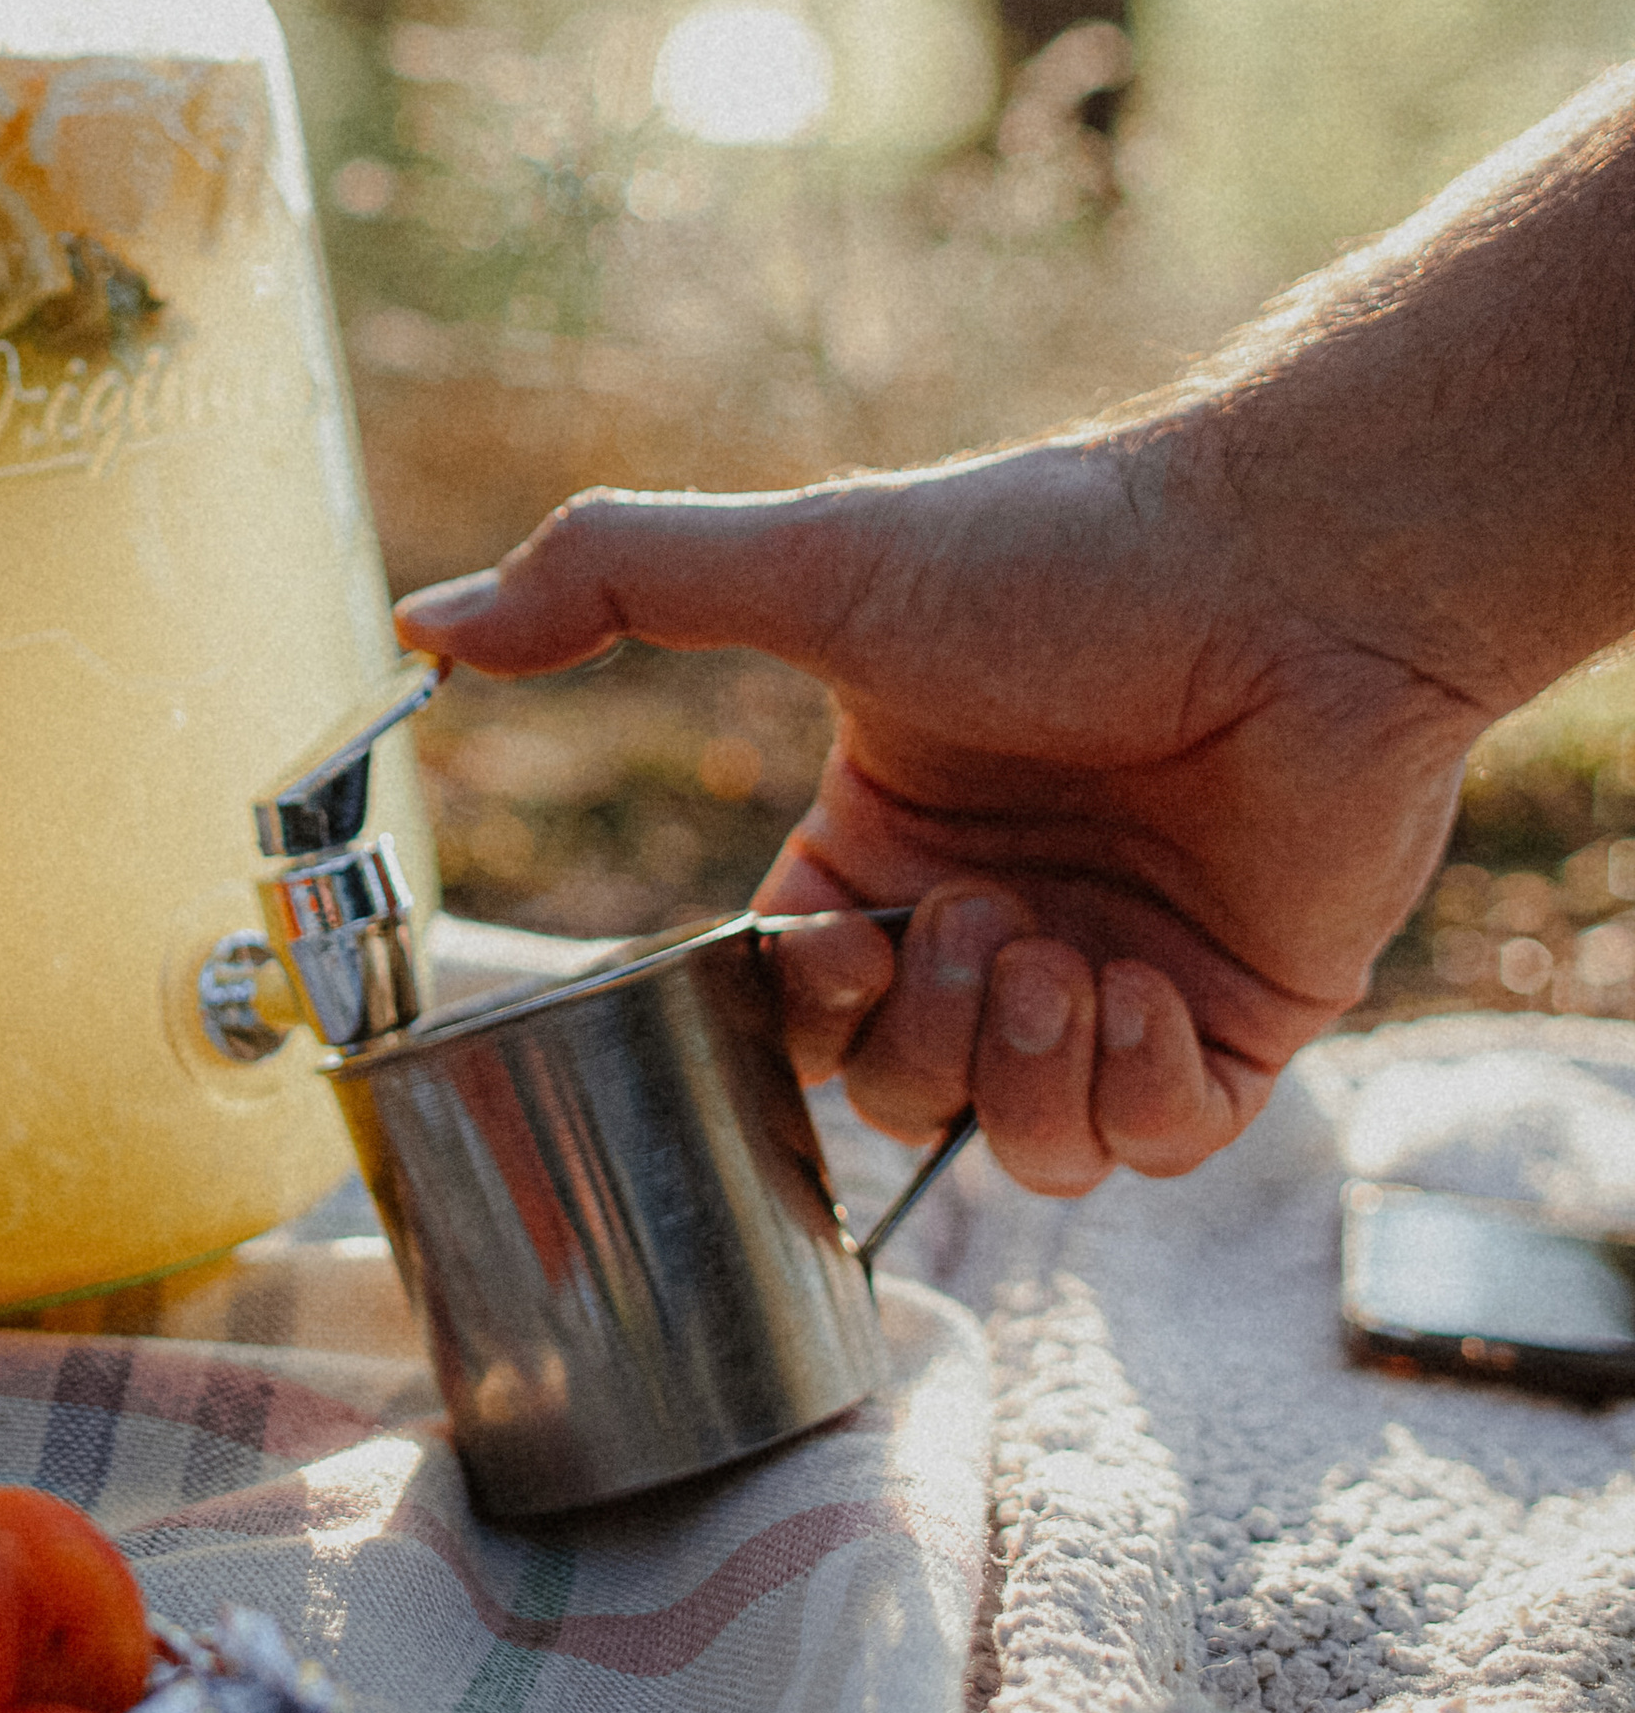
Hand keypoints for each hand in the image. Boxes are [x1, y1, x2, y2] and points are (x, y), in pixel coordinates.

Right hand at [395, 427, 1484, 1191]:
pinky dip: (1134, 1093)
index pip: (792, 1009)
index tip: (841, 938)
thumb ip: (606, 582)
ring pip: (1015, 1149)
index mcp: (883, 848)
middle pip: (892, 1097)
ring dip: (1025, 1071)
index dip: (801, 1014)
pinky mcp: (1233, 1030)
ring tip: (1076, 952)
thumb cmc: (1059, 558)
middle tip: (991, 919)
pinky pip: (1150, 1154)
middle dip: (923, 1036)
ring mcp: (1114, 983)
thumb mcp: (810, 564)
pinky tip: (1152, 983)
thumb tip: (421, 624)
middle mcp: (991, 924)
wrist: (1291, 573)